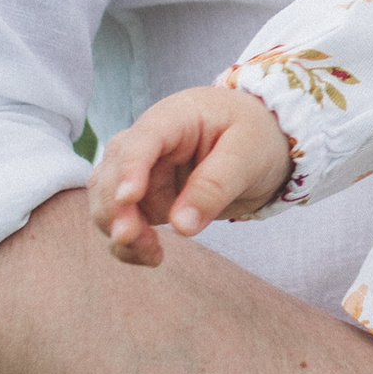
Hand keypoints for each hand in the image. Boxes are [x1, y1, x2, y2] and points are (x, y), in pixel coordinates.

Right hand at [90, 84, 291, 267]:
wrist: (265, 144)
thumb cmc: (257, 136)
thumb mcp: (247, 155)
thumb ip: (214, 187)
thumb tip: (181, 227)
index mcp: (176, 117)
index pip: (142, 139)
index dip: (130, 168)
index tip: (128, 199)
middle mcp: (149, 142)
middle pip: (112, 170)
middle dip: (114, 206)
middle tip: (130, 238)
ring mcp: (143, 171)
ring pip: (107, 197)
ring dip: (116, 226)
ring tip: (150, 253)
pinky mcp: (146, 198)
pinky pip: (123, 220)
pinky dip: (128, 242)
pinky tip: (151, 257)